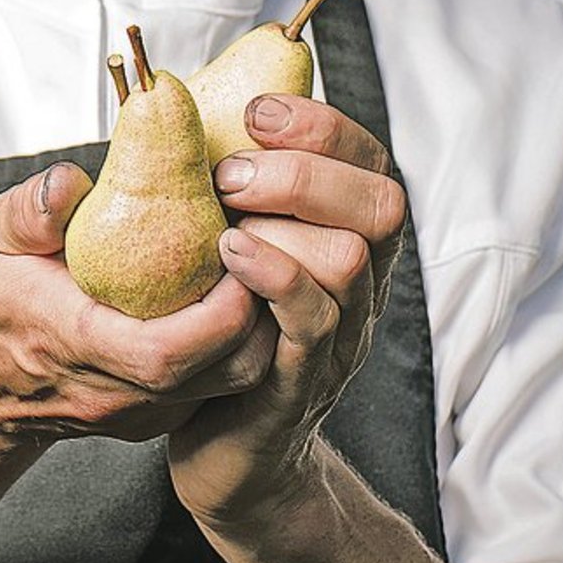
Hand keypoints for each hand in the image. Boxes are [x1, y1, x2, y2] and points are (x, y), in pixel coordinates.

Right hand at [0, 161, 275, 455]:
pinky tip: (234, 289)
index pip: (168, 351)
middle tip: (269, 241)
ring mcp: (143, 410)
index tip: (239, 244)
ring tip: (258, 259)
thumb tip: (68, 183)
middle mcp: (118, 391)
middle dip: (263, 308)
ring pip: (234, 381)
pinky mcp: (159, 412)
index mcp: (76, 345)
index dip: (222, 307)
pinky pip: (219, 383)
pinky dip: (239, 338)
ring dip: (260, 322)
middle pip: (225, 371)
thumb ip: (29, 212)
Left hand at [167, 94, 405, 530]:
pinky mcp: (302, 384)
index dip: (325, 127)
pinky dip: (276, 277)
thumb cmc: (215, 334)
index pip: (372, 165)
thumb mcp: (230, 249)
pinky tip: (229, 255)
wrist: (223, 455)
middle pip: (381, 204)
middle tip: (232, 171)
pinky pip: (312, 324)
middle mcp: (359, 288)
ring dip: (287, 222)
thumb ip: (230, 190)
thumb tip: (180, 106)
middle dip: (307, 171)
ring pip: (353, 260)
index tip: (258, 111)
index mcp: (345, 244)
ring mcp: (339, 339)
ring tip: (224, 216)